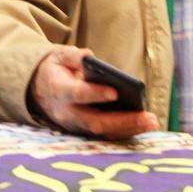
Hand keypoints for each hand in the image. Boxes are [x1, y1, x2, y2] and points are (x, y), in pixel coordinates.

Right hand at [28, 46, 159, 138]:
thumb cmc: (56, 70)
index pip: (77, 94)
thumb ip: (73, 56)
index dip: (95, 94)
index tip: (115, 91)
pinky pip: (107, 135)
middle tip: (147, 116)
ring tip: (152, 121)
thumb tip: (89, 56)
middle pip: (95, 122)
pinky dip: (126, 132)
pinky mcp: (84, 131)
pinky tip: (146, 125)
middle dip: (122, 120)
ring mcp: (75, 126)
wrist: (39, 90)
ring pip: (103, 132)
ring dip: (129, 129)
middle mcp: (67, 113)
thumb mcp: (58, 56)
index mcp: (58, 91)